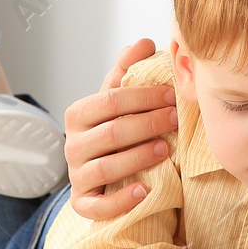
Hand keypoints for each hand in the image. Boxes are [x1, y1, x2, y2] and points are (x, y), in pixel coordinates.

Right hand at [64, 38, 176, 219]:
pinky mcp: (83, 202)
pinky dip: (121, 201)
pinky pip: (98, 206)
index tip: (172, 96)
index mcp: (78, 114)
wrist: (98, 171)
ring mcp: (76, 175)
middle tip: (175, 118)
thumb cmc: (112, 130)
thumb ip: (127, 70)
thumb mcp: (117, 99)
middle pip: (112, 133)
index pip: (111, 101)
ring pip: (107, 167)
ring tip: (166, 149)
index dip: (144, 96)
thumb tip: (144, 42)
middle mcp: (72, 145)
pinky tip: (144, 192)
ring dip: (139, 158)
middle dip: (147, 124)